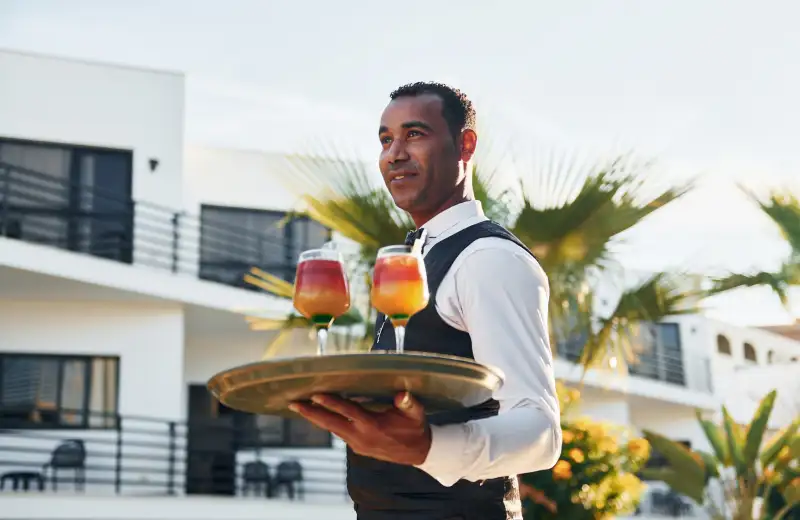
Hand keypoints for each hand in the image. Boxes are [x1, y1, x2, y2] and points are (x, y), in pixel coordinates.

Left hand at [289, 391, 431, 465]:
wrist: (418, 452)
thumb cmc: (415, 428)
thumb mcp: (416, 413)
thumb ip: (408, 403)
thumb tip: (402, 394)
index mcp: (372, 425)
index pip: (347, 411)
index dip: (330, 403)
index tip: (315, 395)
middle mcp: (361, 436)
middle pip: (330, 423)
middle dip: (311, 413)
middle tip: (293, 403)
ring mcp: (357, 444)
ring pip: (332, 429)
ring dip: (316, 418)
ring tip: (300, 407)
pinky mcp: (357, 447)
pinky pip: (339, 433)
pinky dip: (328, 424)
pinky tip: (319, 416)